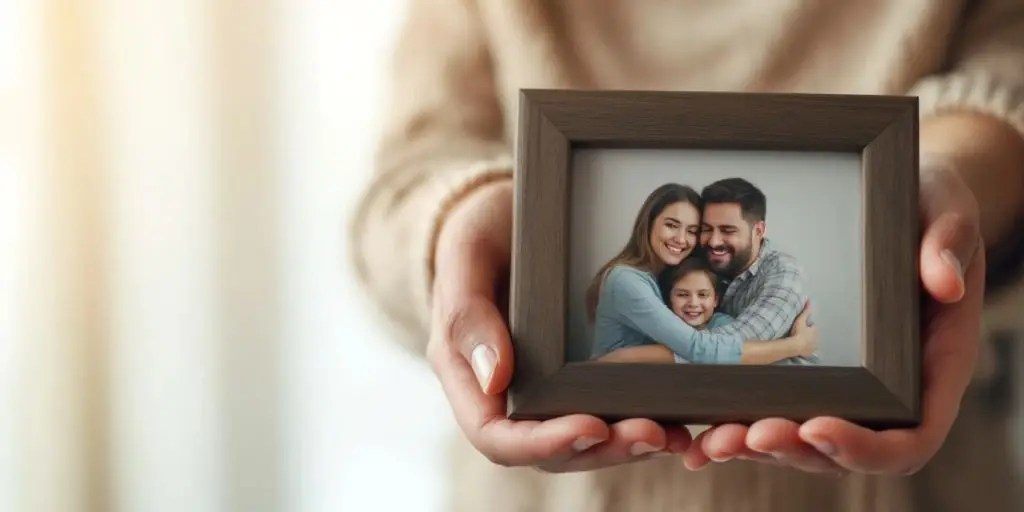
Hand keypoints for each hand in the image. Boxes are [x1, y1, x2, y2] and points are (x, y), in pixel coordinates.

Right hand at [428, 179, 691, 471]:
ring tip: (671, 435)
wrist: (512, 215)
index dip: (541, 443)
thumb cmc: (481, 230)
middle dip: (602, 448)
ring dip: (628, 446)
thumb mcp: (466, 253)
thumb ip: (467, 313)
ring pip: (583, 442)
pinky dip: (642, 424)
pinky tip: (680, 425)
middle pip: (549, 450)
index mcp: (469, 376)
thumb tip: (494, 378)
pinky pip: (608, 414)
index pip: (497, 436)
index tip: (590, 427)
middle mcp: (507, 395)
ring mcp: (546, 390)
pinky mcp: (579, 377)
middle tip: (652, 433)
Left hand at [683, 163, 983, 476]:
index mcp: (935, 366)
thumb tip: (944, 283)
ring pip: (806, 445)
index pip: (910, 434)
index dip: (864, 445)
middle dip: (793, 448)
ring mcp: (852, 391)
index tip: (816, 427)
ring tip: (715, 441)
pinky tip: (697, 442)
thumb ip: (949, 244)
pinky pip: (780, 416)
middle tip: (748, 434)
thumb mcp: (947, 210)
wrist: (901, 204)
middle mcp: (895, 391)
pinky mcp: (816, 378)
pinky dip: (741, 431)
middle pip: (846, 452)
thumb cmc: (927, 206)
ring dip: (758, 447)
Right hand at [788, 302, 818, 357]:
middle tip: (801, 334)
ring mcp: (812, 347)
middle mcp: (816, 339)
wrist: (795, 346)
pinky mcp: (808, 353)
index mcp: (814, 330)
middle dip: (809, 334)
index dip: (809, 326)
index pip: (813, 327)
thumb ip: (805, 310)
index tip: (804, 326)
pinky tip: (802, 349)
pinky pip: (808, 350)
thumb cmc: (798, 332)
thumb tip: (809, 300)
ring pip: (812, 343)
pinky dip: (806, 349)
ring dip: (808, 342)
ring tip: (801, 341)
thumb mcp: (801, 320)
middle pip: (813, 335)